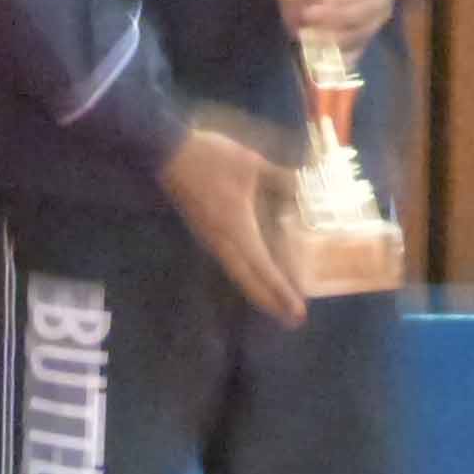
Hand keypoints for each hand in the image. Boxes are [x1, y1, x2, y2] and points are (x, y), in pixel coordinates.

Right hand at [160, 119, 307, 328]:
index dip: (281, 291)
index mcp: (236, 229)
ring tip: (278, 304)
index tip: (298, 310)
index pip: (263, 267)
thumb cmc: (210, 159)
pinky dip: (248, 274)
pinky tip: (257, 273)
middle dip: (271, 302)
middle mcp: (223, 242)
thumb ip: (281, 178)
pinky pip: (230, 262)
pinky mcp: (205, 231)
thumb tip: (306, 188)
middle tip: (293, 320)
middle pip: (248, 281)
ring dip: (258, 291)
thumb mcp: (252, 164)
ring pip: (238, 274)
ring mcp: (211, 239)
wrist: (167, 153)